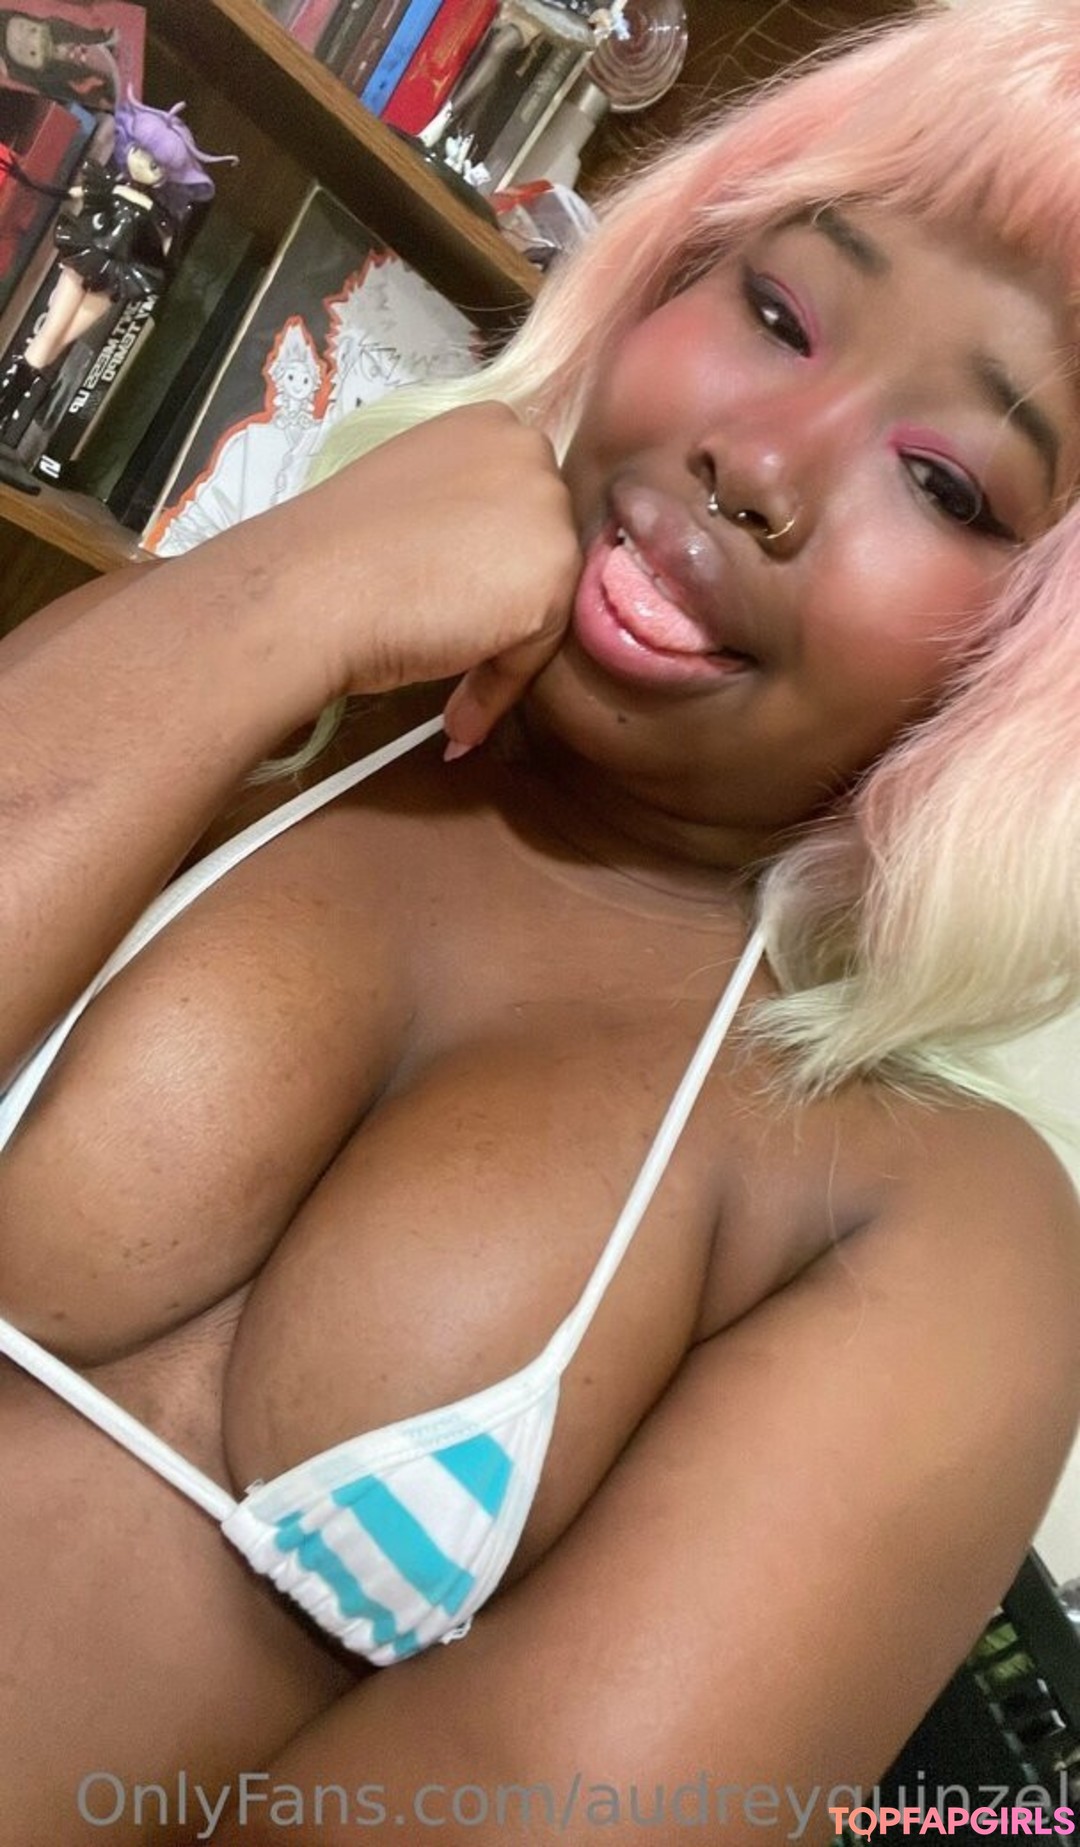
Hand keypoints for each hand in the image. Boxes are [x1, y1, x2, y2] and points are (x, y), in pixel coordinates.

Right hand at [281, 402, 581, 746]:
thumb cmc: (336, 549)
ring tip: (454, 694)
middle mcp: (530, 452)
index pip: (517, 502)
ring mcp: (549, 510)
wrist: (313, 590)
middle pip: (540, 545)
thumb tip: (478, 566)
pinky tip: (458, 719)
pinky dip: (499, 689)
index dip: (490, 558)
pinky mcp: (554, 574)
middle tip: (453, 644)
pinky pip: (536, 649)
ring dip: (503, 648)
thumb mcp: (411, 497)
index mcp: (489, 423)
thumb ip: (457, 511)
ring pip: (544, 598)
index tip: (455, 599)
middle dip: (503, 599)